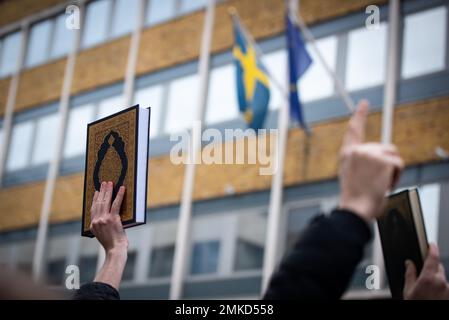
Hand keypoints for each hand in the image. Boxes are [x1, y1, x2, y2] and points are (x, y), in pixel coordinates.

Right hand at [90, 181, 127, 253]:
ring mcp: (104, 219)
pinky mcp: (113, 219)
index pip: (93, 209)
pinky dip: (119, 195)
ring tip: (110, 183)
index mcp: (92, 225)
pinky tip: (122, 189)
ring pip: (106, 201)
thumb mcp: (102, 235)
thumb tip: (106, 217)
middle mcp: (96, 221)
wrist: (114, 250)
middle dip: (102, 191)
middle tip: (104, 183)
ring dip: (108, 190)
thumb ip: (101, 226)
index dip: (95, 199)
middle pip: (98, 202)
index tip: (97, 192)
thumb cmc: (111, 244)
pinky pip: (116, 204)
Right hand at [338, 100, 403, 221]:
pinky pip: (399, 164)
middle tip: (375, 183)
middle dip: (386, 163)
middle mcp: (357, 150)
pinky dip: (396, 176)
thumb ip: (362, 162)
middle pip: (384, 147)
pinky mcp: (382, 159)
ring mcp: (370, 153)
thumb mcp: (353, 176)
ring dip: (392, 170)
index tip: (363, 103)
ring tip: (379, 184)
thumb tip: (381, 158)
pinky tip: (385, 185)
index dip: (359, 115)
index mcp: (347, 154)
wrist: (355, 208)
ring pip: (393, 155)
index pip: (353, 130)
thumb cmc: (355, 198)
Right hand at [404, 243, 448, 299]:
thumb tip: (409, 264)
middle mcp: (442, 282)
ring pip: (442, 278)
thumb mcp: (408, 290)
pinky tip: (432, 295)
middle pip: (438, 267)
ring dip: (436, 280)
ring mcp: (448, 289)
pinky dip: (440, 288)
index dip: (432, 248)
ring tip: (426, 290)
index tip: (431, 244)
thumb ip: (410, 274)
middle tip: (422, 275)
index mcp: (429, 278)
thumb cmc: (416, 304)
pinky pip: (445, 287)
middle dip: (431, 268)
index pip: (433, 257)